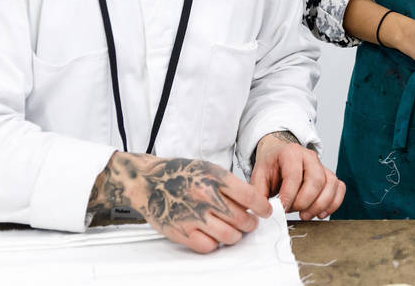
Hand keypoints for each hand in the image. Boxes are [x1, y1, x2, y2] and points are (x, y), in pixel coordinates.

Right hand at [88, 152, 270, 253]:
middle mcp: (206, 197)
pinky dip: (215, 243)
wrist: (148, 181)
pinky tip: (213, 236)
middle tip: (249, 223)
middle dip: (250, 224)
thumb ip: (229, 184)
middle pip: (242, 220)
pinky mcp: (182, 232)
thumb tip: (252, 201)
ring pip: (229, 236)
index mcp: (215, 178)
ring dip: (236, 236)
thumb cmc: (180, 174)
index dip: (262, 208)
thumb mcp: (208, 169)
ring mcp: (194, 216)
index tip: (265, 212)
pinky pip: (208, 246)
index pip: (250, 197)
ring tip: (234, 231)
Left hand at [251, 131, 344, 219]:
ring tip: (305, 215)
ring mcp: (322, 165)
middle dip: (305, 201)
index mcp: (290, 153)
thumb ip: (259, 193)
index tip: (282, 208)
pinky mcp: (329, 175)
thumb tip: (264, 212)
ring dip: (320, 205)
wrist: (279, 156)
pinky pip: (340, 188)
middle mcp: (310, 156)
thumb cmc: (270, 167)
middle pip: (317, 179)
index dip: (289, 195)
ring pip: (331, 184)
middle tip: (292, 211)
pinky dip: (333, 203)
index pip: (294, 175)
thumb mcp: (258, 176)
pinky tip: (320, 213)